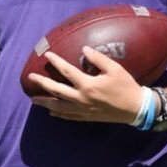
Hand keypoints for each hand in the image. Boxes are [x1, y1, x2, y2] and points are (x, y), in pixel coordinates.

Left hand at [29, 46, 144, 124]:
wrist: (135, 109)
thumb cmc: (126, 86)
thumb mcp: (115, 69)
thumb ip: (98, 59)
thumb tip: (84, 49)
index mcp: (88, 85)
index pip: (67, 71)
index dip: (56, 62)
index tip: (47, 55)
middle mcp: (82, 98)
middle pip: (56, 91)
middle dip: (42, 84)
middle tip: (30, 78)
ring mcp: (83, 110)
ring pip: (59, 107)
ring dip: (45, 103)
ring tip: (33, 100)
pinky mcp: (87, 117)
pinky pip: (68, 116)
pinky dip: (58, 114)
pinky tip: (52, 112)